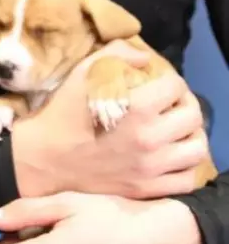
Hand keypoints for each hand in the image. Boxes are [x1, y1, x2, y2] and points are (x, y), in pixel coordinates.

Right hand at [10, 40, 208, 198]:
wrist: (45, 158)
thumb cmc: (62, 113)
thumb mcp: (82, 74)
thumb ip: (115, 55)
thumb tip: (145, 58)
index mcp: (136, 107)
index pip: (175, 86)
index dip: (169, 79)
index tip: (159, 82)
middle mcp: (150, 138)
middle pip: (192, 116)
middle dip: (184, 103)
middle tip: (170, 103)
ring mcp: (152, 167)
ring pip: (197, 149)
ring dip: (190, 135)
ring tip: (175, 130)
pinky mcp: (148, 188)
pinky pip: (186, 179)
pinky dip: (185, 166)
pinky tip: (171, 156)